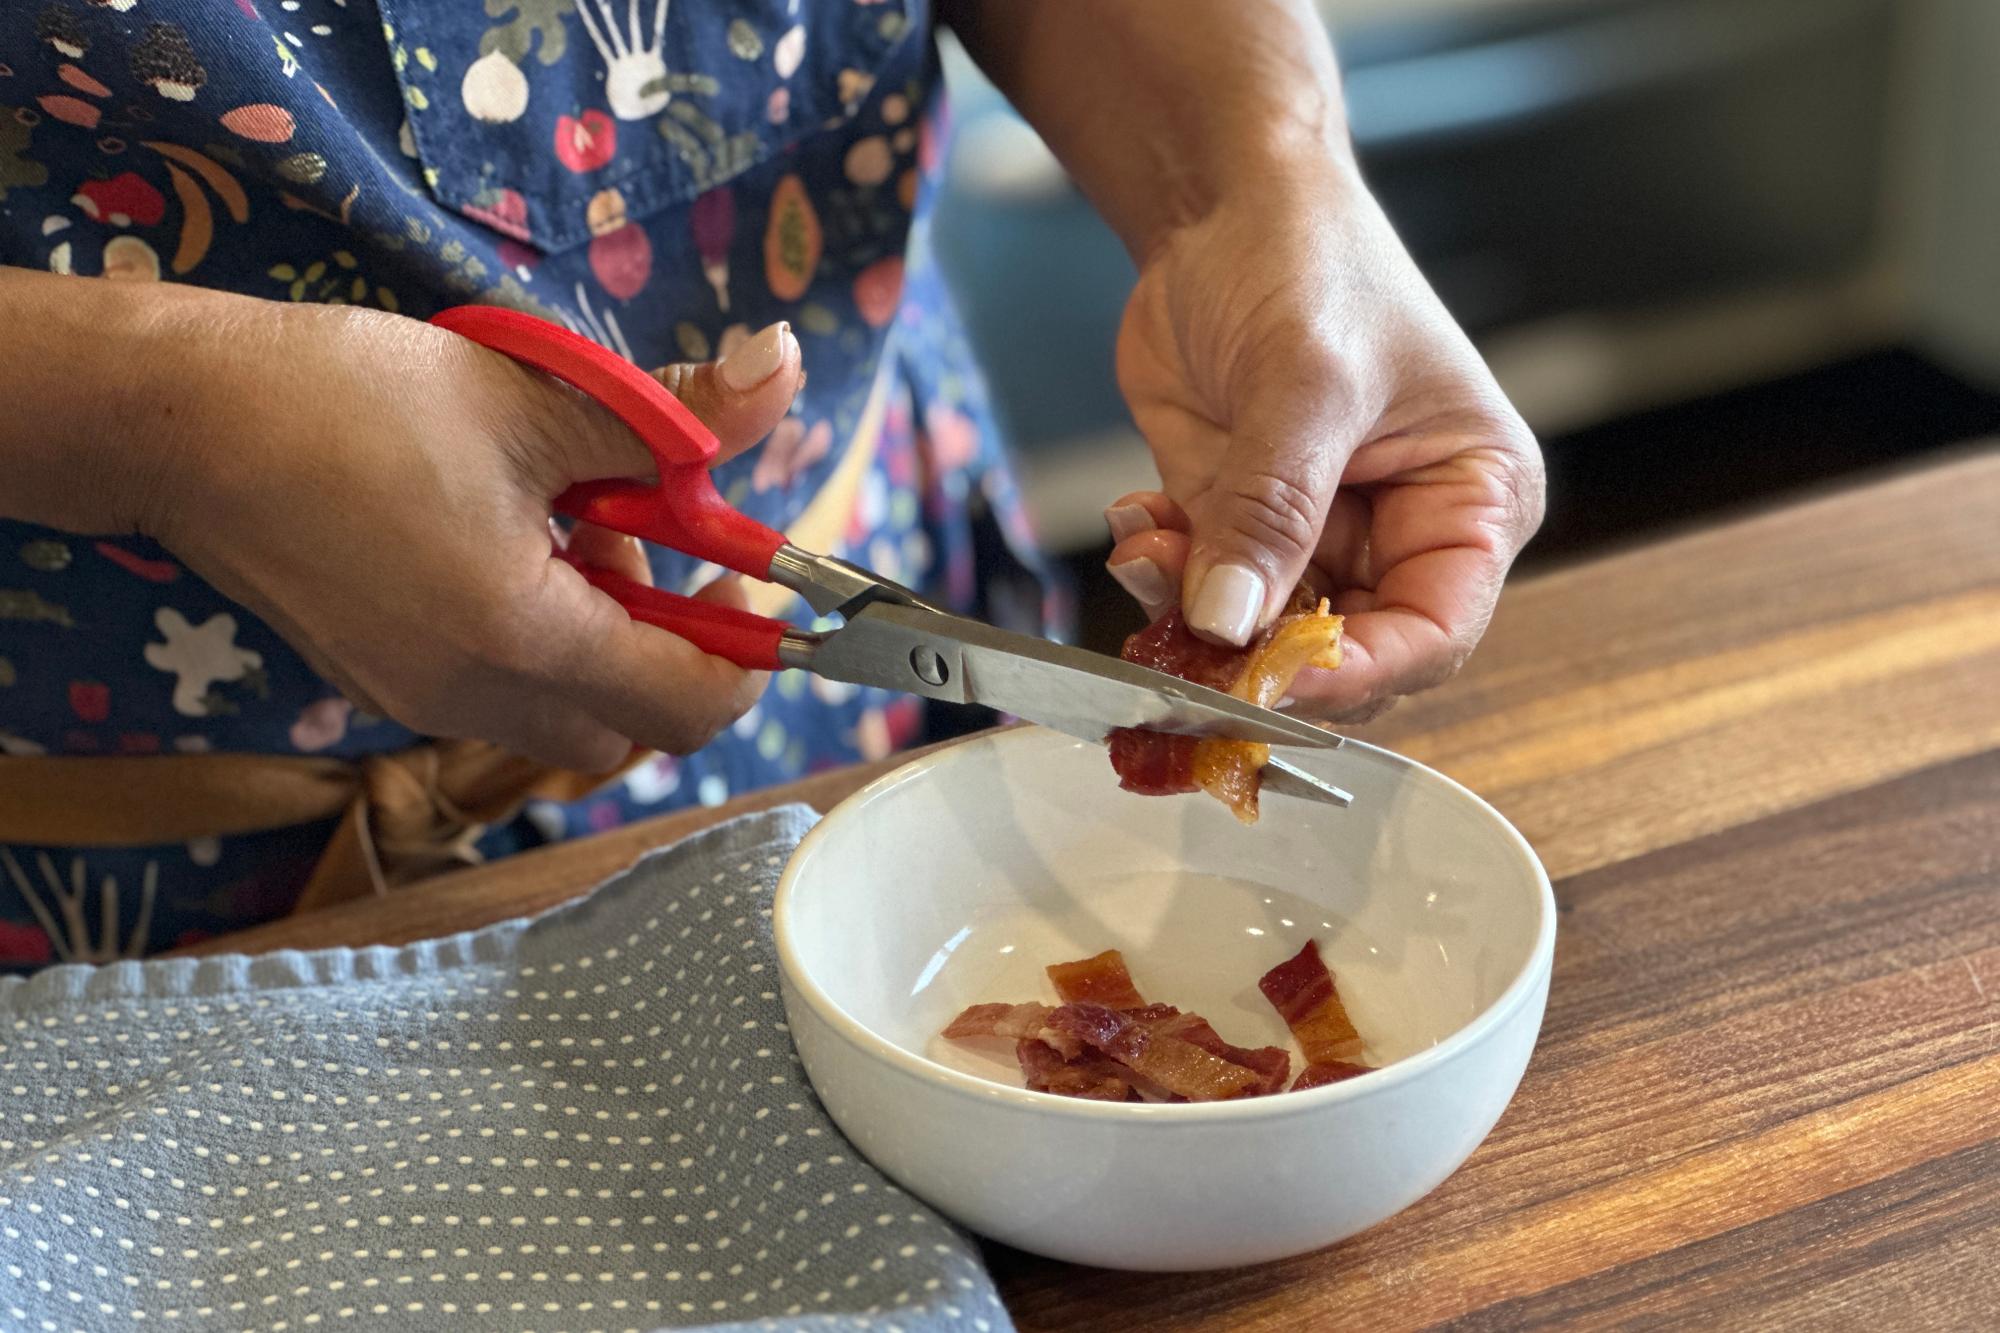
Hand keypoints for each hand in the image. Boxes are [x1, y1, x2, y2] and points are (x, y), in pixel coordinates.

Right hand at [141, 296, 803, 769]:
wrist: (183, 418)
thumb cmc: (355, 399)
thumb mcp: (536, 395)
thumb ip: (673, 409)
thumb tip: (781, 367)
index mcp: (522, 639)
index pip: (690, 706)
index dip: (744, 648)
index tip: (735, 569)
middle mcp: (470, 697)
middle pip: (632, 730)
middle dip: (672, 652)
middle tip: (654, 547)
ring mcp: (417, 700)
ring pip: (564, 717)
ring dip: (602, 645)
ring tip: (573, 527)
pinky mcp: (380, 681)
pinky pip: (498, 695)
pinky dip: (536, 643)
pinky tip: (504, 543)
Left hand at [1106, 168, 1543, 721]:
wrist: (1222, 206)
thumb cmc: (1311, 258)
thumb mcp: (1306, 381)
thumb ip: (1272, 509)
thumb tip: (1232, 622)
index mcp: (1471, 500)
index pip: (1433, 634)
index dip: (1353, 676)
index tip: (1269, 685)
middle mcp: (1401, 533)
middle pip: (1340, 653)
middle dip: (1256, 655)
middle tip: (1183, 640)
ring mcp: (1314, 534)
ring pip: (1257, 634)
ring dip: (1190, 613)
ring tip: (1148, 545)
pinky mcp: (1240, 522)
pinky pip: (1199, 590)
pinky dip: (1159, 575)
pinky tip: (1136, 520)